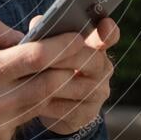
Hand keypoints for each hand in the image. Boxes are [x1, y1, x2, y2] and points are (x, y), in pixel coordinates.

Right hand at [0, 16, 88, 139]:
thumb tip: (25, 35)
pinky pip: (27, 119)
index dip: (64, 45)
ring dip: (60, 86)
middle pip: (50, 82)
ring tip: (69, 71)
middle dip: (73, 67)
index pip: (37, 56)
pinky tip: (38, 93)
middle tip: (87, 55)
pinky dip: (35, 104)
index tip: (79, 36)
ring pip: (45, 102)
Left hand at [32, 16, 119, 134]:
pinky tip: (31, 99)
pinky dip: (50, 104)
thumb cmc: (48, 65)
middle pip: (94, 61)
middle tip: (44, 56)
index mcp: (95, 47)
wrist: (49, 102)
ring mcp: (97, 94)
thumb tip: (38, 23)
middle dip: (68, 57)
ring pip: (82, 87)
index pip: (109, 36)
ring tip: (32, 77)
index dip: (108, 32)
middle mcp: (102, 70)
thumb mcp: (46, 45)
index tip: (104, 25)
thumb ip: (45, 31)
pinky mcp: (85, 115)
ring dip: (55, 82)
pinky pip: (69, 110)